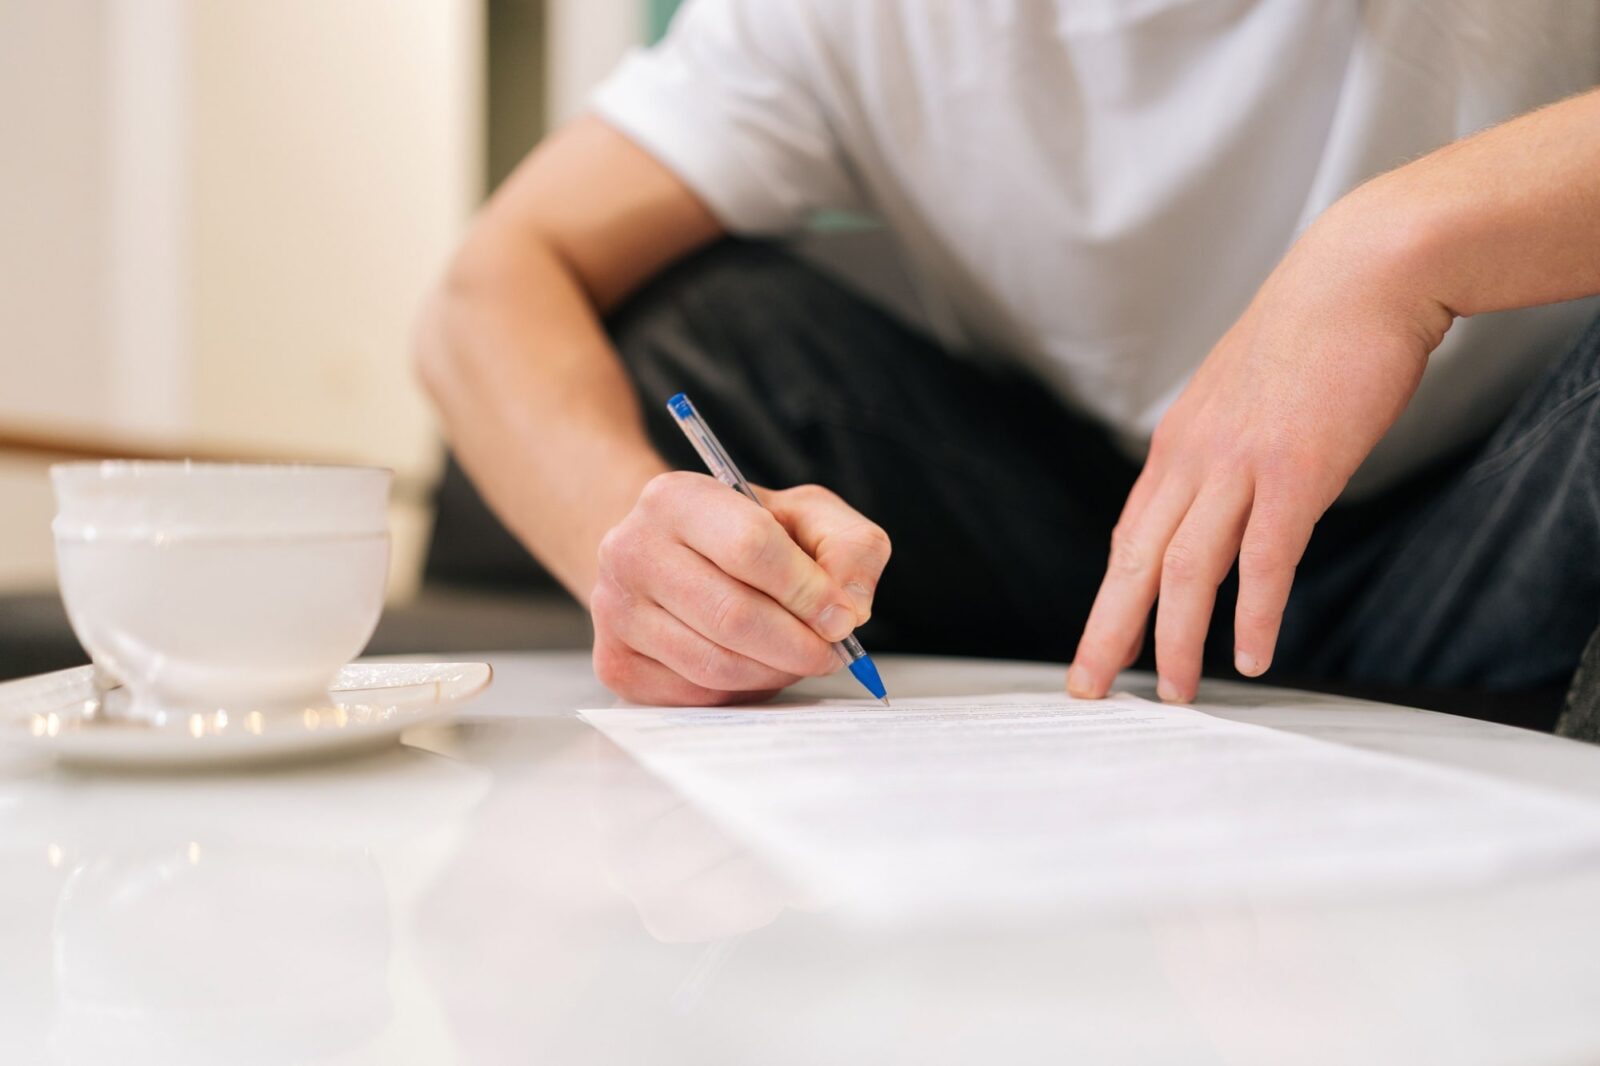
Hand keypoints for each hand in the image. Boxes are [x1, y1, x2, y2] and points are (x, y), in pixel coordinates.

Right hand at [591, 472, 890, 703]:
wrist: (669, 555)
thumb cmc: (743, 535)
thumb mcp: (805, 516)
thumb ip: (849, 547)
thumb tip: (850, 609)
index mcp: (675, 498)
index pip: (750, 546)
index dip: (807, 590)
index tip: (841, 616)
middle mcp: (630, 550)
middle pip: (733, 615)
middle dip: (798, 644)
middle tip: (830, 652)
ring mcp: (614, 610)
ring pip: (715, 664)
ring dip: (774, 672)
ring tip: (796, 657)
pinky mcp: (616, 663)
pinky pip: (695, 695)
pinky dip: (741, 691)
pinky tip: (754, 667)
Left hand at [1067, 197, 1452, 701]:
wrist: (1360, 273)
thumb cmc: (1311, 332)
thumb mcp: (1240, 393)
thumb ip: (1222, 447)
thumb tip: (1222, 490)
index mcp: (1178, 443)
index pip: (1129, 536)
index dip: (1111, 597)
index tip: (1100, 644)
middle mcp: (1193, 458)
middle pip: (1135, 562)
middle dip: (1107, 633)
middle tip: (1087, 689)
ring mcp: (1240, 465)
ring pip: (1187, 570)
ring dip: (1175, 640)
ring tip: (1173, 694)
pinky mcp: (1295, 470)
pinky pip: (1265, 558)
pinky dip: (1254, 614)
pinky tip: (1251, 657)